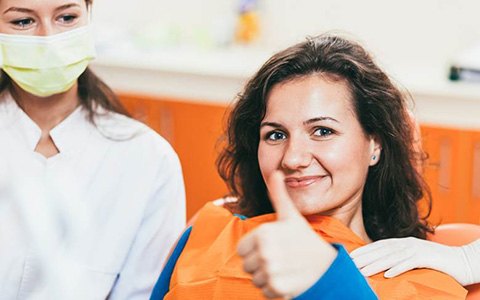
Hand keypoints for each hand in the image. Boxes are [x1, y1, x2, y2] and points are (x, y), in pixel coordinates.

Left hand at [236, 172, 336, 297]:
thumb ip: (279, 195)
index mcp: (263, 233)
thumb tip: (276, 172)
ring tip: (285, 269)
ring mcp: (270, 271)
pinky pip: (263, 292)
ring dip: (267, 277)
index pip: (242, 249)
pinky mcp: (276, 288)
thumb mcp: (291, 216)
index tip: (272, 247)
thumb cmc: (306, 240)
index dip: (255, 250)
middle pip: (247, 265)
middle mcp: (264, 251)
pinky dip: (274, 290)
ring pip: (254, 279)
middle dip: (260, 264)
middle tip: (280, 259)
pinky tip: (288, 280)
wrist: (327, 267)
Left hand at [350, 237, 479, 285]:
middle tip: (350, 264)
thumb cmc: (438, 262)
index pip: (379, 246)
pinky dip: (398, 269)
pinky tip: (387, 275)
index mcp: (404, 242)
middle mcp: (408, 244)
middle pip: (382, 250)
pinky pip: (410, 264)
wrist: (464, 260)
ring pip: (392, 257)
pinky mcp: (428, 258)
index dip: (364, 250)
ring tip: (362, 271)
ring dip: (376, 264)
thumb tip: (384, 265)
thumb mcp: (416, 257)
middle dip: (365, 257)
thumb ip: (401, 258)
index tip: (350, 257)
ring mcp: (418, 250)